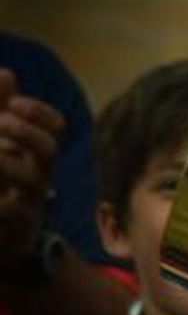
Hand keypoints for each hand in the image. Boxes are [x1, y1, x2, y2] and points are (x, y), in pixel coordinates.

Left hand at [0, 68, 65, 268]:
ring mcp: (30, 204)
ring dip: (5, 162)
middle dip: (23, 133)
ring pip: (33, 180)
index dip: (40, 113)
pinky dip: (1, 202)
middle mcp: (40, 177)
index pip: (55, 128)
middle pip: (49, 150)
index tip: (14, 102)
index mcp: (35, 155)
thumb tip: (6, 73)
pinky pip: (13, 213)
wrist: (1, 241)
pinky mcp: (16, 229)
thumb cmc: (0, 187)